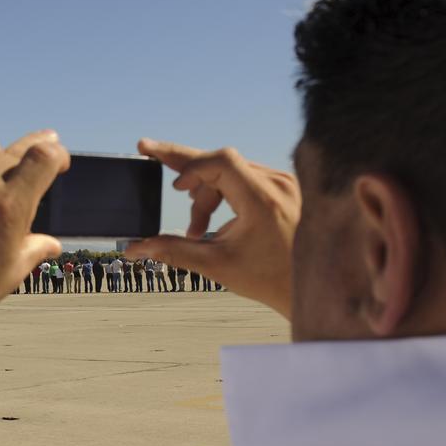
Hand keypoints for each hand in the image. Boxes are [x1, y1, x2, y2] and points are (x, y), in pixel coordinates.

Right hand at [126, 140, 298, 317]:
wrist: (312, 287)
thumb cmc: (268, 279)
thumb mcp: (216, 266)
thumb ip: (172, 251)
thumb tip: (134, 248)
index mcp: (263, 200)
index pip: (220, 160)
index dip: (189, 165)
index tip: (168, 178)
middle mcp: (277, 184)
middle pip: (221, 163)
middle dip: (189, 178)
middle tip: (151, 158)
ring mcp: (284, 183)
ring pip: (230, 171)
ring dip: (206, 195)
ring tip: (197, 229)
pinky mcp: (284, 187)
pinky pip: (244, 177)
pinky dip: (223, 194)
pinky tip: (214, 221)